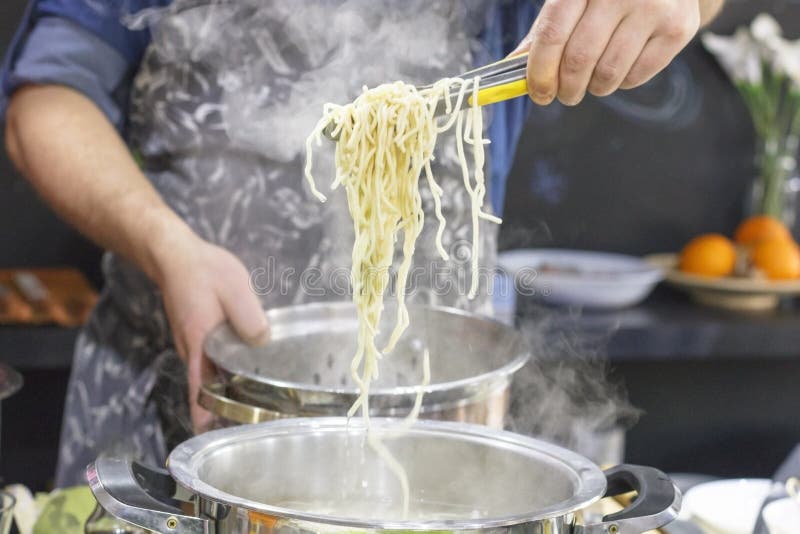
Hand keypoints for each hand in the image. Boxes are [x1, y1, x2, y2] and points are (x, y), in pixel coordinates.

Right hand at [154, 230, 268, 431]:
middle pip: (206, 389)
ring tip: (258, 403)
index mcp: (199, 344)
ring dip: (226, 390)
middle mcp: (192, 350)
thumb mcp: (234, 288)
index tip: (216, 439)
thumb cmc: (203, 270)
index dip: (207, 417)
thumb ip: (249, 317)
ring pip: (209, 375)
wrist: (173, 254)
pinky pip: (211, 361)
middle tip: (253, 425)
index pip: (200, 391)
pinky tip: (247, 369)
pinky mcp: (197, 335)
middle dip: (224, 409)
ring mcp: (192, 344)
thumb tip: (263, 342)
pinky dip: (225, 371)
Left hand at [512, 0, 701, 105]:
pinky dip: (621, 82)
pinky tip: (620, 65)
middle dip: (566, 88)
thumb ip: (545, 29)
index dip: (539, 71)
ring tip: (592, 80)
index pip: (552, 34)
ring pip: (608, 75)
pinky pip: (636, 77)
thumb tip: (513, 67)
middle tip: (565, 94)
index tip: (538, 92)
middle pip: (579, 60)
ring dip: (593, 88)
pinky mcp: (678, 29)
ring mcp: (655, 8)